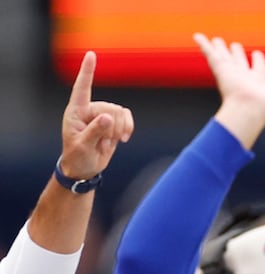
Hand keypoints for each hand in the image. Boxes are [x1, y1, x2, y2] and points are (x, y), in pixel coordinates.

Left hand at [58, 51, 133, 181]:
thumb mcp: (83, 146)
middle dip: (112, 127)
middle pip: (110, 107)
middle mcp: (89, 109)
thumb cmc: (77, 157)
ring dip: (118, 131)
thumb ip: (95, 131)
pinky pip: (127, 117)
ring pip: (120, 113)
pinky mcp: (113, 123)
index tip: (91, 54)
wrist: (85, 169)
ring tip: (107, 143)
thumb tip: (108, 117)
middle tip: (103, 143)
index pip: (82, 88)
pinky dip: (128, 127)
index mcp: (75, 111)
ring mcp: (102, 115)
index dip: (87, 71)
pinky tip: (124, 139)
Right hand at [193, 34, 264, 147]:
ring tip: (216, 40)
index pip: (258, 69)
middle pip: (239, 62)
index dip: (258, 62)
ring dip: (219, 48)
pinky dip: (203, 44)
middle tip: (234, 46)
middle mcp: (243, 77)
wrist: (250, 110)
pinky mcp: (220, 68)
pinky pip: (210, 53)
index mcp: (258, 83)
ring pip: (224, 56)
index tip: (257, 54)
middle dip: (237, 54)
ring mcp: (231, 72)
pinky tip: (198, 36)